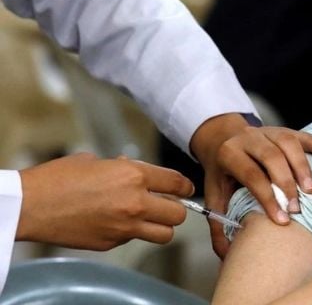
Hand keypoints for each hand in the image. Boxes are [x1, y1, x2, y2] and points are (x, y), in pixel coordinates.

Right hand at [16, 153, 193, 249]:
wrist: (32, 205)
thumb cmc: (59, 178)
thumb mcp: (96, 161)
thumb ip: (123, 168)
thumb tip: (134, 171)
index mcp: (134, 176)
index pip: (177, 183)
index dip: (185, 187)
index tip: (186, 189)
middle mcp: (136, 203)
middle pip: (178, 214)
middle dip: (175, 209)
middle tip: (167, 205)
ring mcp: (125, 227)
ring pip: (164, 234)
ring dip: (161, 226)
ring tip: (149, 219)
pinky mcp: (112, 242)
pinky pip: (135, 239)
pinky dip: (132, 233)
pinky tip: (116, 222)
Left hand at [190, 113, 311, 258]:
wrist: (224, 139)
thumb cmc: (224, 173)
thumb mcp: (215, 195)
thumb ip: (218, 225)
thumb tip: (227, 255)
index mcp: (230, 153)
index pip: (251, 174)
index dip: (267, 197)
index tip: (282, 220)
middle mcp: (250, 138)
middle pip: (272, 157)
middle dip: (286, 185)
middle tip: (297, 209)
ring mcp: (271, 132)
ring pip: (291, 145)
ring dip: (304, 169)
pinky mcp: (289, 131)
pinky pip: (310, 139)